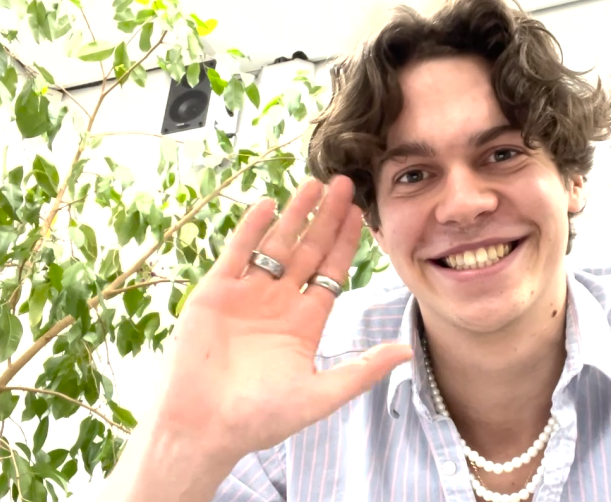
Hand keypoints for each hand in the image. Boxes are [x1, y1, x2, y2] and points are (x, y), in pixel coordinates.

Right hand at [150, 176, 412, 462]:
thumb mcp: (322, 394)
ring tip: (312, 184)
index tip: (361, 213)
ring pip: (275, 245)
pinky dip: (251, 228)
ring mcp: (246, 295)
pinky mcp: (214, 293)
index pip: (331, 272)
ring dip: (294, 215)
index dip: (346, 242)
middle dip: (326, 218)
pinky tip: (268, 204)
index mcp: (305, 323)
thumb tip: (406, 350)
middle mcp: (278, 303)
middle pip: (308, 250)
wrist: (203, 427)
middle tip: (344, 183)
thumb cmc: (261, 418)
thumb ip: (363, 369)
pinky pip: (236, 253)